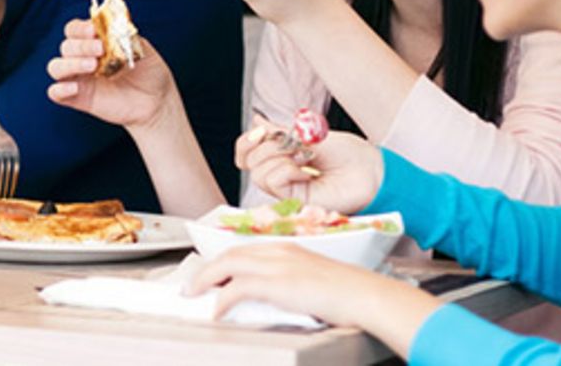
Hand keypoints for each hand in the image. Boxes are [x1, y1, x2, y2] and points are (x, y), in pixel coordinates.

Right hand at [46, 19, 175, 129]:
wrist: (157, 101)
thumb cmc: (149, 72)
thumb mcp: (143, 48)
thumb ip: (126, 35)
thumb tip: (115, 23)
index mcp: (94, 42)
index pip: (74, 29)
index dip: (80, 28)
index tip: (94, 30)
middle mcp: (82, 58)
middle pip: (66, 46)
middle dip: (81, 46)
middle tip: (100, 49)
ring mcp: (79, 78)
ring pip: (55, 67)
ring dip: (70, 63)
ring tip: (92, 66)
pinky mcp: (78, 98)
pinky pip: (56, 93)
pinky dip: (59, 89)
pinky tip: (75, 87)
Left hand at [185, 243, 430, 327]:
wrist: (368, 296)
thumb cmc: (349, 294)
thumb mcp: (314, 282)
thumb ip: (290, 285)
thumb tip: (271, 298)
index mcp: (288, 248)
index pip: (244, 250)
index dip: (222, 261)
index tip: (209, 274)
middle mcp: (279, 251)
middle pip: (230, 254)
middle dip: (206, 269)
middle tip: (192, 285)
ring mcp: (278, 265)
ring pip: (228, 265)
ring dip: (206, 280)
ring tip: (194, 295)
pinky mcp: (279, 283)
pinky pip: (238, 288)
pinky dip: (222, 299)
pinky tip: (217, 311)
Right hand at [237, 116, 382, 213]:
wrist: (370, 170)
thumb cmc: (347, 154)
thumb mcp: (308, 134)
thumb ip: (279, 131)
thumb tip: (256, 122)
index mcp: (280, 157)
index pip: (245, 152)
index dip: (246, 141)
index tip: (263, 130)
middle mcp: (279, 174)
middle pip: (248, 161)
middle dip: (268, 146)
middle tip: (295, 144)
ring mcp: (286, 189)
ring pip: (257, 173)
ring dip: (280, 157)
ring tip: (305, 157)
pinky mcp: (293, 201)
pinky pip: (273, 182)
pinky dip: (287, 171)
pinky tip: (306, 172)